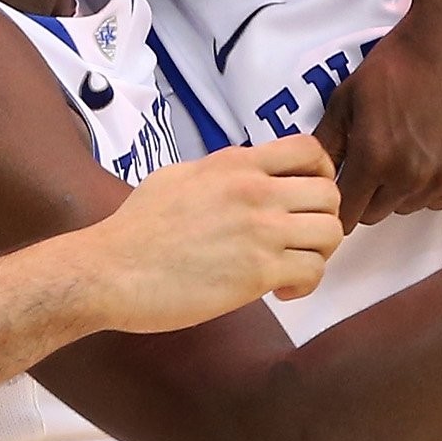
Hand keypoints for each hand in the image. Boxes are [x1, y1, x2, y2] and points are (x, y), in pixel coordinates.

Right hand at [76, 140, 344, 331]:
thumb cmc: (134, 229)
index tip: (307, 199)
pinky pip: (313, 272)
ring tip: (291, 267)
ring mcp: (259, 230)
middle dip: (323, 219)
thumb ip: (220, 173)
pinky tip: (279, 290)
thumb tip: (242, 177)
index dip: (322, 175)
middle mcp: (254, 190)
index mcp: (235, 163)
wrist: (110, 270)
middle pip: (330, 194)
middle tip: (301, 241)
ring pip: (331, 233)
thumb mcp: (178, 177)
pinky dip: (305, 285)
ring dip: (318, 253)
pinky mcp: (258, 272)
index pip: (310, 150)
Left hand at [313, 0, 441, 228]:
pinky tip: (434, 149)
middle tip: (374, 161)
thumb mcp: (349, 95)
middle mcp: (412, 177)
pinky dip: (436, 183)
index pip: (348, 214)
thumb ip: (327, 141)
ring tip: (407, 148)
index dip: (341, 205)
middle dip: (369, 195)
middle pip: (378, 214)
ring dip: (403, 189)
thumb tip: (312, 174)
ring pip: (412, 206)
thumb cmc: (402, 59)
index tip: (343, 194)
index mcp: (375, 158)